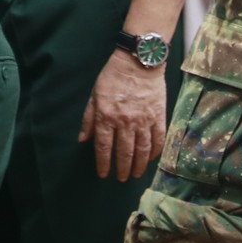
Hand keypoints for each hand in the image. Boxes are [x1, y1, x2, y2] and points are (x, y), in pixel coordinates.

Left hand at [78, 50, 166, 180]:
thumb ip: (88, 119)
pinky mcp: (159, 118)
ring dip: (138, 165)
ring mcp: (144, 121)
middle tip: (121, 179)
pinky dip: (155, 153)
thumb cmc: (112, 77)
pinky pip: (158, 140)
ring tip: (135, 174)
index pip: (104, 146)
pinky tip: (150, 160)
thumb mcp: (94, 95)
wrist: (138, 63)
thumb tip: (82, 139)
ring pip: (142, 150)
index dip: (103, 163)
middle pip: (124, 152)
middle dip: (122, 168)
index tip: (103, 174)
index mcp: (106, 116)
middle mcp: (125, 122)